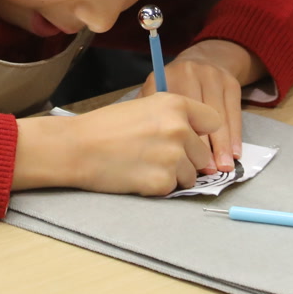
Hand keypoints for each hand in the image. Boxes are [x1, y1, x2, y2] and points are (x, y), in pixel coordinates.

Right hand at [14, 93, 223, 195]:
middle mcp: (180, 129)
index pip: (213, 121)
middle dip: (187, 159)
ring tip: (144, 164)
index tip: (194, 140)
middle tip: (157, 156)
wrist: (78, 148)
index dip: (203, 133)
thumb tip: (198, 136)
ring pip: (191, 175)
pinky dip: (159, 186)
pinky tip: (138, 175)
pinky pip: (173, 189)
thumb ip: (174, 116)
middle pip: (204, 154)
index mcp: (176, 104)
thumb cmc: (106, 126)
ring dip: (173, 174)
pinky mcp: (162, 181)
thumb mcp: (145, 106)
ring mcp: (173, 156)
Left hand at [140, 39, 263, 171]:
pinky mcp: (231, 82)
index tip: (182, 161)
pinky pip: (234, 113)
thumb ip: (150, 112)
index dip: (179, 138)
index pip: (173, 111)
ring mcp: (212, 75)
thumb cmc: (177, 84)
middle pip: (197, 115)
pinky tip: (235, 153)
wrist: (206, 57)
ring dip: (222, 145)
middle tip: (207, 172)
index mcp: (166, 76)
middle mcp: (190, 72)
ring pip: (219, 116)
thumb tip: (147, 146)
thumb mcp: (158, 90)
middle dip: (203, 146)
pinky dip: (235, 135)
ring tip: (224, 168)